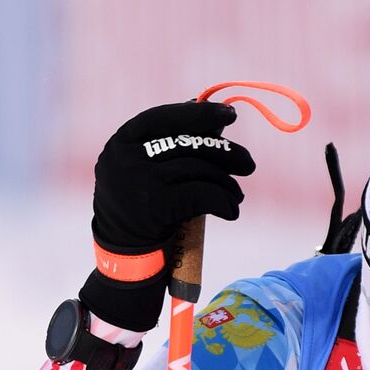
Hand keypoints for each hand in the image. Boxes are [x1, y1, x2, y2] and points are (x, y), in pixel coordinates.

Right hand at [80, 101, 255, 330]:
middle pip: (188, 143)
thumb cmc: (141, 207)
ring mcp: (139, 181)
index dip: (199, 113)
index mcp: (121, 142)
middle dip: (225, 151)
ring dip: (227, 183)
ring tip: (236, 194)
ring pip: (201, 169)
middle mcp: (125, 157)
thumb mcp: (142, 170)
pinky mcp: (156, 206)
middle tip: (248, 163)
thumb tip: (213, 115)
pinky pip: (205, 195)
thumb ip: (168, 145)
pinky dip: (224, 202)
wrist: (123, 257)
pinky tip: (231, 211)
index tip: (229, 114)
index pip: (164, 116)